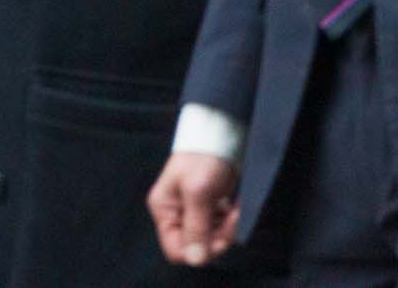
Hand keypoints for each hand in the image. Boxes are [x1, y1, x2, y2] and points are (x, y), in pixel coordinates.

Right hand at [147, 152, 239, 266]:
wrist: (220, 136)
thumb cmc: (203, 159)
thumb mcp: (198, 192)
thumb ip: (196, 227)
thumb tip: (195, 260)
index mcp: (164, 210)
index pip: (176, 250)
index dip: (199, 250)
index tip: (217, 235)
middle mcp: (175, 214)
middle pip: (196, 247)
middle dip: (218, 237)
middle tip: (231, 218)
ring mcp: (192, 212)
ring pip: (211, 239)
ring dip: (227, 229)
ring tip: (234, 209)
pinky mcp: (208, 209)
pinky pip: (219, 228)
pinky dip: (230, 221)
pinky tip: (234, 206)